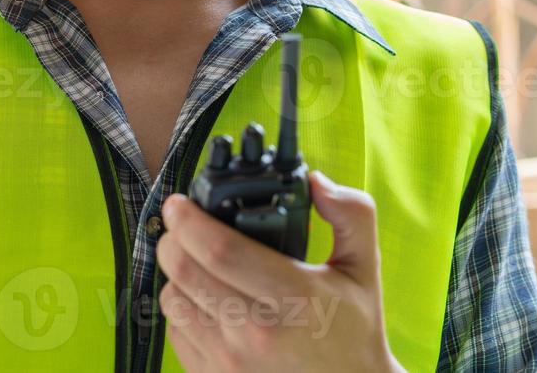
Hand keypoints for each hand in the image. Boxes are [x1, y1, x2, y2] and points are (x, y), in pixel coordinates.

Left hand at [156, 170, 405, 372]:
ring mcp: (230, 362)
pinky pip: (176, 331)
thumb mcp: (364, 267)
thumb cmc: (354, 329)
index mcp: (294, 298)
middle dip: (172, 239)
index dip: (190, 222)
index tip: (179, 203)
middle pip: (185, 273)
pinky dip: (182, 307)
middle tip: (179, 223)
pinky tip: (204, 297)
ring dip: (175, 273)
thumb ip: (351, 215)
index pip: (221, 251)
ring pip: (173, 301)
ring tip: (193, 260)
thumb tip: (316, 181)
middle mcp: (255, 334)